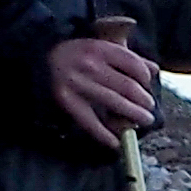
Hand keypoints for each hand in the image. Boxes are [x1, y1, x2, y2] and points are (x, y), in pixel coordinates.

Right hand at [46, 32, 157, 148]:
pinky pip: (90, 121)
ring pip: (115, 103)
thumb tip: (155, 69)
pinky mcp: (66, 101)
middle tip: (149, 110)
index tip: (147, 87)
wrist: (36, 58)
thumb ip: (127, 57)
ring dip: (133, 115)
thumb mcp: (99, 48)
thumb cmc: (75, 54)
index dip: (145, 79)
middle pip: (127, 86)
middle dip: (143, 101)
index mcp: (100, 49)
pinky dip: (104, 135)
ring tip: (144, 121)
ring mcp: (78, 84)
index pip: (133, 65)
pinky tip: (116, 143)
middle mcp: (90, 65)